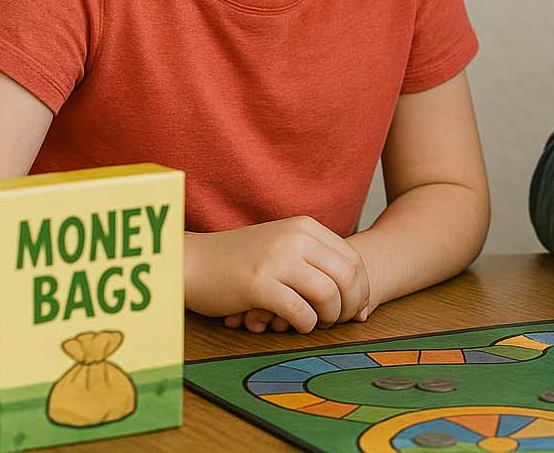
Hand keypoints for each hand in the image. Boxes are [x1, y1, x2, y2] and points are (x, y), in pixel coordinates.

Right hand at [185, 216, 370, 332]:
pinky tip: (297, 326)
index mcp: (305, 227)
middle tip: (343, 321)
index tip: (358, 309)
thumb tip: (353, 293)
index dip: (362, 288)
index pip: (353, 258)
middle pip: (349, 276)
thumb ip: (313, 259)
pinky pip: (300, 312)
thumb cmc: (237, 260)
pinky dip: (305, 325)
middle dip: (352, 305)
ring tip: (319, 324)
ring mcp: (277, 260)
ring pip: (329, 294)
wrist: (191, 262)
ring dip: (330, 317)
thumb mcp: (281, 244)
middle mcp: (295, 238)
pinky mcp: (259, 285)